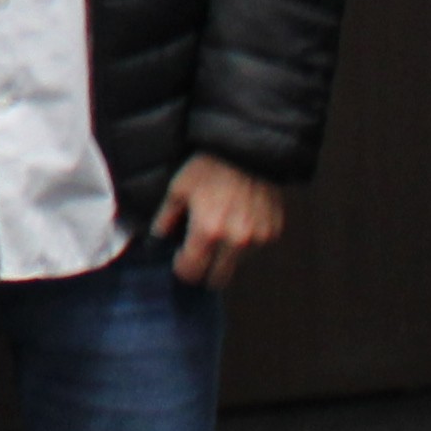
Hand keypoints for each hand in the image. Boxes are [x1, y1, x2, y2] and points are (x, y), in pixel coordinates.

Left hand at [152, 154, 284, 290]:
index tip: (180, 259)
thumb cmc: (208, 167)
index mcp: (207, 232)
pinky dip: (244, 243)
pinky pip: (254, 249)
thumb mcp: (178, 189)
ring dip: (226, 256)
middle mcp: (235, 241)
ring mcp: (257, 239)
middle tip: (198, 255)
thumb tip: (157, 238)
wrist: (248, 151)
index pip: (192, 272)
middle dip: (204, 271)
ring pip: (237, 264)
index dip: (183, 269)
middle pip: (217, 279)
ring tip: (219, 230)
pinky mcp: (273, 233)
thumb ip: (166, 218)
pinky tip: (237, 221)